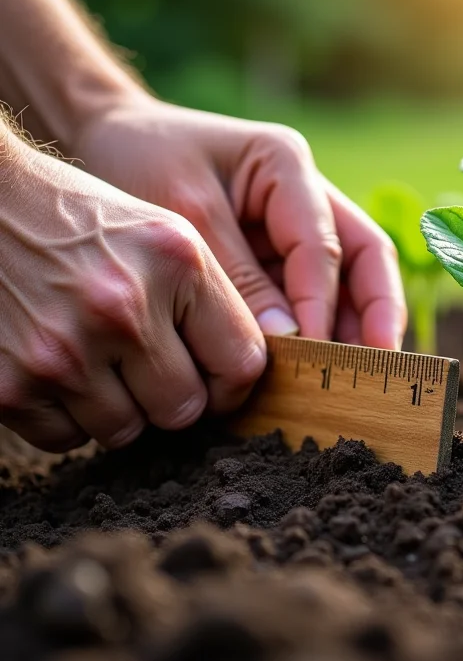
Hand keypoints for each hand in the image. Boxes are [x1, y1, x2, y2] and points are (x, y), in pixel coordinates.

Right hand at [0, 132, 265, 451]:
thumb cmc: (82, 221)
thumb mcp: (163, 235)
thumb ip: (208, 304)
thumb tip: (241, 379)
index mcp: (176, 263)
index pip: (242, 363)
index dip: (232, 383)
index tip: (217, 381)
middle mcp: (122, 308)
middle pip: (184, 410)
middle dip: (171, 395)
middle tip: (146, 363)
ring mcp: (63, 350)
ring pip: (126, 432)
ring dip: (118, 407)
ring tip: (95, 355)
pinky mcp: (9, 386)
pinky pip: (66, 439)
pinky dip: (66, 416)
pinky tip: (54, 365)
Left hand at [70, 97, 406, 348]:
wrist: (108, 140)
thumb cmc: (142, 159)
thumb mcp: (185, 213)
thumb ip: (238, 277)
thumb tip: (286, 342)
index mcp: (286, 166)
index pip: (324, 245)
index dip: (324, 304)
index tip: (314, 356)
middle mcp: (305, 196)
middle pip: (364, 258)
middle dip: (377, 314)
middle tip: (377, 371)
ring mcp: (295, 228)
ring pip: (349, 281)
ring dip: (355, 329)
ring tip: (352, 379)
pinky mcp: (277, 256)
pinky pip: (310, 296)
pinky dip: (318, 331)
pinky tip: (314, 368)